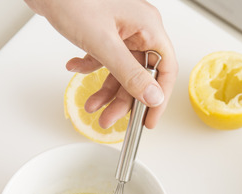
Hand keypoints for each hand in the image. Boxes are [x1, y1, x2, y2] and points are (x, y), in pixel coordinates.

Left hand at [26, 0, 177, 128]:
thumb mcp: (103, 43)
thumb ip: (129, 73)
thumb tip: (152, 96)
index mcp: (148, 26)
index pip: (165, 69)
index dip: (158, 97)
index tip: (148, 120)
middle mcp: (138, 28)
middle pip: (140, 75)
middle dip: (123, 100)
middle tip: (110, 118)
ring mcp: (120, 30)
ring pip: (121, 70)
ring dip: (105, 89)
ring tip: (91, 105)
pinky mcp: (103, 30)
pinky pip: (104, 58)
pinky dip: (90, 67)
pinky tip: (76, 67)